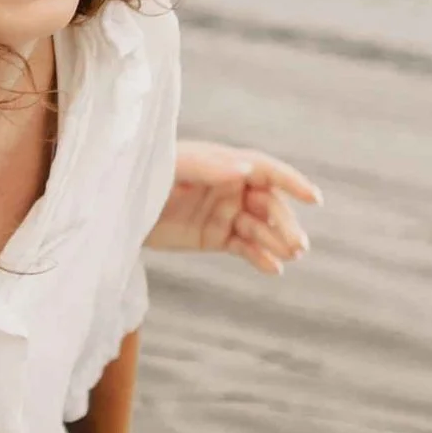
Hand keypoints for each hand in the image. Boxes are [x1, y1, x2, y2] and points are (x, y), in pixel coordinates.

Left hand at [150, 140, 319, 276]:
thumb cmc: (144, 175)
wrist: (116, 206)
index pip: (266, 170)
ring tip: (289, 257)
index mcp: (224, 164)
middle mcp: (230, 187)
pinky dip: (260, 257)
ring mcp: (223, 213)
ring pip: (260, 228)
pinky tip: (273, 269)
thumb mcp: (173, 167)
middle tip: (298, 245)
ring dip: (277, 241)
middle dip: (285, 223)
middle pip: (268, 204)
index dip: (291, 182)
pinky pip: (244, 247)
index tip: (314, 198)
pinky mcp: (214, 237)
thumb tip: (247, 169)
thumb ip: (208, 167)